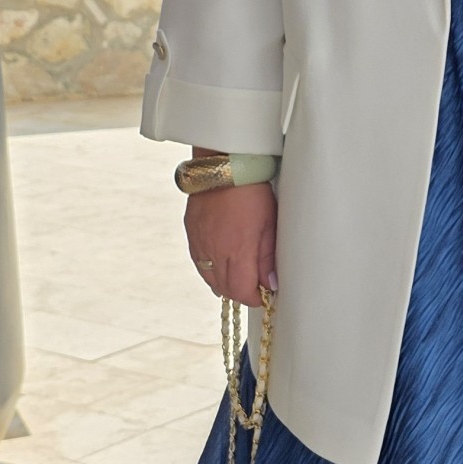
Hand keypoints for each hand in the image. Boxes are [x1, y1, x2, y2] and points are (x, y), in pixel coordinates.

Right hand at [185, 178, 276, 306]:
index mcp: (236, 251)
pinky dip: (211, 269)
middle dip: (241, 293)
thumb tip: (271, 283)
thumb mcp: (269, 224)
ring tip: (240, 276)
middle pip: (225, 289)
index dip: (254, 298)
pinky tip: (223, 262)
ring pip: (210, 279)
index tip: (264, 295)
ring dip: (225, 283)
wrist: (224, 165)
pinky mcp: (192, 233)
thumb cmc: (252, 191)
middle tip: (255, 287)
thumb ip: (268, 257)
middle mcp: (214, 251)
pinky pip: (200, 262)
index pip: (242, 291)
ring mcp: (200, 243)